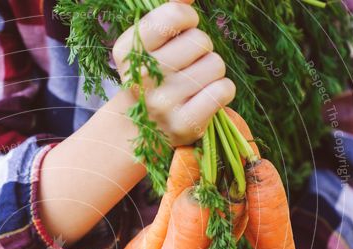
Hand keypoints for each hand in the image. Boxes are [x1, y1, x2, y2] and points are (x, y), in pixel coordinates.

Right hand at [112, 0, 234, 146]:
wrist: (141, 129)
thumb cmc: (154, 76)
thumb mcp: (151, 44)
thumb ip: (169, 14)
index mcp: (129, 50)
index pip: (174, 15)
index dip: (187, 21)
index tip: (179, 35)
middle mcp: (142, 76)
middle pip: (201, 41)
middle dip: (201, 50)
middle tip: (185, 67)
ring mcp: (163, 103)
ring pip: (215, 64)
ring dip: (211, 72)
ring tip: (193, 85)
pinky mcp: (184, 124)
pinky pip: (224, 90)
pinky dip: (221, 92)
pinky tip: (203, 99)